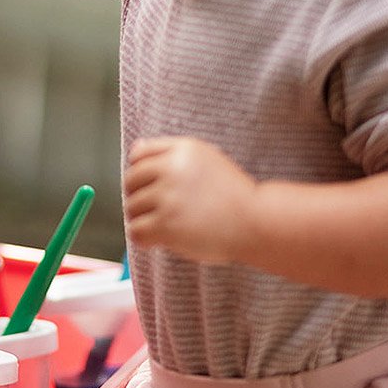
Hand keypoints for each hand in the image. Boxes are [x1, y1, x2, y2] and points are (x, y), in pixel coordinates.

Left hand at [124, 136, 257, 264]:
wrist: (256, 222)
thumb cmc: (232, 194)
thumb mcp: (205, 158)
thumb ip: (170, 152)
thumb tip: (136, 148)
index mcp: (182, 149)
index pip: (139, 154)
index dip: (139, 171)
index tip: (148, 185)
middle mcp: (172, 169)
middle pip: (131, 180)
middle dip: (138, 196)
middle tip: (155, 210)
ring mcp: (168, 197)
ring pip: (132, 207)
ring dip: (142, 219)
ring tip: (163, 225)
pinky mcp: (166, 225)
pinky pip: (136, 231)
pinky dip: (143, 238)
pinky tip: (158, 239)